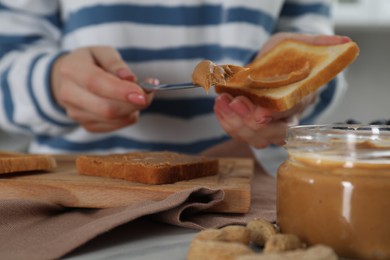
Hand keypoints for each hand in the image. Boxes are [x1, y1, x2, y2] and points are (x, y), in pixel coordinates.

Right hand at [51, 46, 153, 131]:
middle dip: (133, 104)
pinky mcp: (86, 125)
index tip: (143, 94)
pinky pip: (115, 126)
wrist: (69, 79)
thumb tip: (130, 78)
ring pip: (113, 119)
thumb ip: (116, 63)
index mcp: (72, 69)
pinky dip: (128, 116)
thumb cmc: (90, 62)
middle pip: (106, 108)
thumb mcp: (103, 52)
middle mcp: (69, 94)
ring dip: (133, 109)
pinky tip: (127, 104)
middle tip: (148, 93)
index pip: (96, 83)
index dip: (121, 91)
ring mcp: (76, 113)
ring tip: (136, 95)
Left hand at [215, 33, 348, 147]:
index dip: (276, 116)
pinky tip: (219, 105)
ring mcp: (269, 125)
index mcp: (302, 98)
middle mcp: (288, 117)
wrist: (271, 65)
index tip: (259, 113)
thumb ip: (317, 43)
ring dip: (235, 122)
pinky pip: (239, 133)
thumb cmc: (286, 54)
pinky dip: (226, 122)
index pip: (292, 113)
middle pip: (273, 133)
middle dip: (251, 121)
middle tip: (236, 102)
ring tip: (222, 101)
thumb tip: (343, 41)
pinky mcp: (251, 126)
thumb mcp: (299, 42)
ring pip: (255, 138)